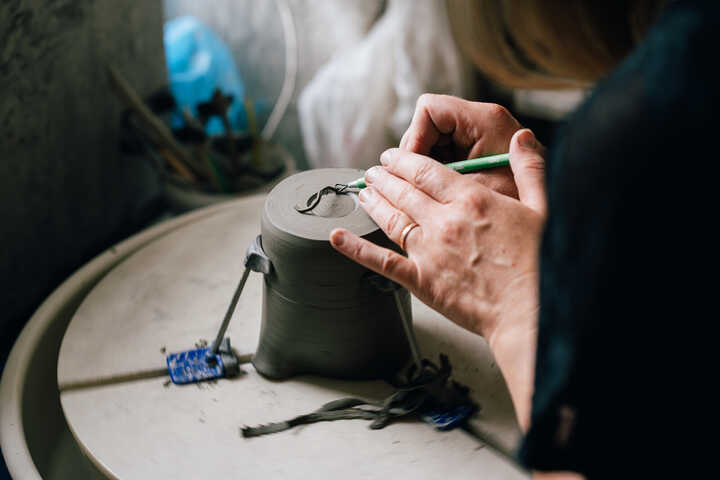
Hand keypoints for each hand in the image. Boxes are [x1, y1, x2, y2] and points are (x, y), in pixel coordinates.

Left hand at [331, 129, 545, 340]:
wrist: (529, 311)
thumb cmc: (540, 263)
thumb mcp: (544, 208)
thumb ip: (530, 169)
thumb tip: (522, 137)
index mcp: (471, 199)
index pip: (427, 171)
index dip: (406, 160)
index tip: (394, 155)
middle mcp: (443, 221)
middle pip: (404, 191)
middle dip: (385, 176)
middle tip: (373, 169)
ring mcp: (428, 251)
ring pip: (391, 218)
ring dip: (373, 201)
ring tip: (361, 191)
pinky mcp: (421, 280)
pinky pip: (381, 261)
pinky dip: (355, 248)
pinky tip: (337, 237)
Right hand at [400, 94, 526, 198]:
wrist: (558, 211)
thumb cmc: (526, 203)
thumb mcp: (482, 192)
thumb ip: (443, 179)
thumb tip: (403, 173)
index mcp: (485, 121)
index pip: (429, 110)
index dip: (414, 138)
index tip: (411, 168)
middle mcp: (481, 121)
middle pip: (425, 125)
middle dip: (415, 156)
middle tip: (414, 186)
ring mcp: (478, 134)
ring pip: (430, 141)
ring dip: (424, 167)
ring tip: (428, 194)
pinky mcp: (476, 149)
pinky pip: (443, 153)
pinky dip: (436, 173)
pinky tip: (440, 194)